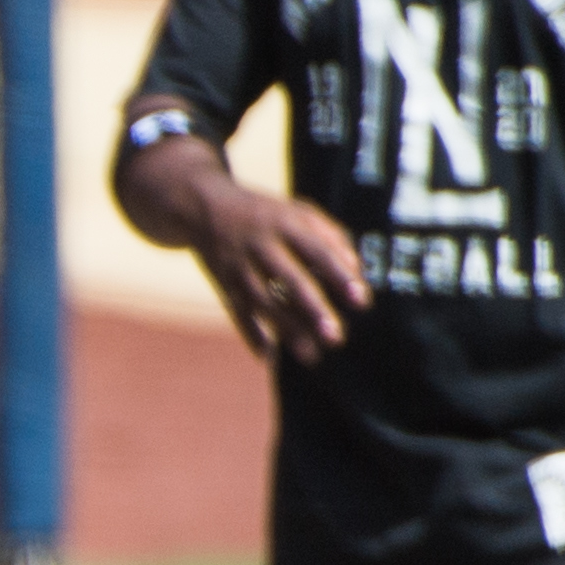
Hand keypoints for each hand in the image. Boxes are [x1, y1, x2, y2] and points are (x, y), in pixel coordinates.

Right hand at [190, 183, 368, 364]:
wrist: (202, 208)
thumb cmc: (266, 214)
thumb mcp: (298, 211)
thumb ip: (331, 237)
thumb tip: (355, 271)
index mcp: (286, 223)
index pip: (318, 251)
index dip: (340, 275)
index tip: (361, 300)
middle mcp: (261, 244)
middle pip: (289, 278)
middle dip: (312, 308)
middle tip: (335, 336)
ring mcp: (239, 265)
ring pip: (263, 301)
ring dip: (286, 329)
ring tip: (311, 356)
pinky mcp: (223, 283)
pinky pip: (236, 311)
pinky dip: (249, 333)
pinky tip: (267, 356)